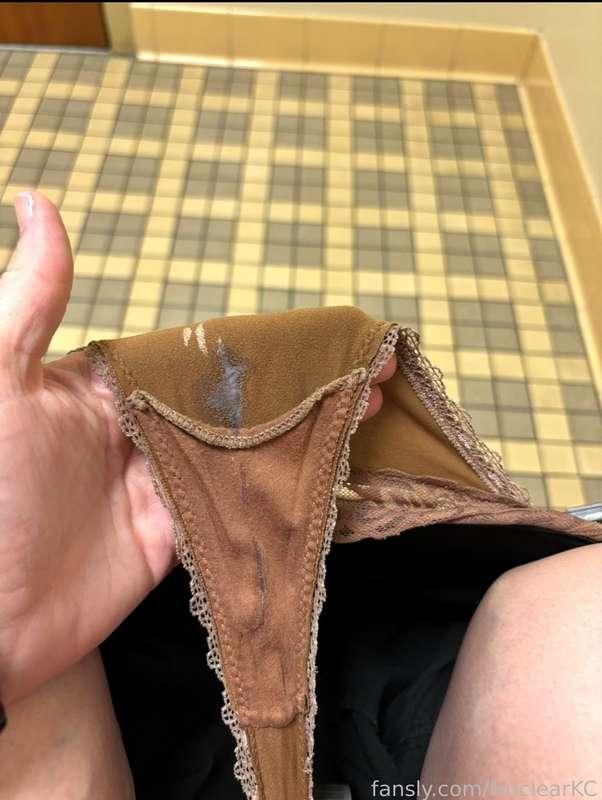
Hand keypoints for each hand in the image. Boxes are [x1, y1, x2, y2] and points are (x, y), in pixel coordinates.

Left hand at [0, 192, 393, 704]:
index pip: (199, 353)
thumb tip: (37, 201)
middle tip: (368, 367)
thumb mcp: (1, 382)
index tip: (325, 333)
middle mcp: (142, 428)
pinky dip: (285, 482)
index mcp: (109, 385)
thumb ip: (31, 299)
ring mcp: (164, 483)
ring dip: (306, 425)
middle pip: (235, 398)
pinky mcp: (179, 535)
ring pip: (247, 446)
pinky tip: (331, 463)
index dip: (265, 342)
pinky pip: (238, 502)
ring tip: (367, 404)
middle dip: (301, 382)